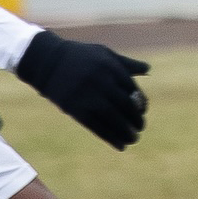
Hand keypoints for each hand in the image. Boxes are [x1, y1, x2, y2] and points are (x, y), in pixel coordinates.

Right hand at [16, 30, 149, 149]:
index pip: (132, 90)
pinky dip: (111, 138)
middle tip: (141, 127)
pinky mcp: (76, 109)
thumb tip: (148, 69)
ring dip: (126, 132)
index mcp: (110, 68)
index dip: (140, 103)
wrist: (49, 62)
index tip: (142, 110)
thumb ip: (126, 64)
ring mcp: (88, 97)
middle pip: (125, 106)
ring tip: (134, 139)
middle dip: (136, 119)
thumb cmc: (81, 57)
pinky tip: (120, 145)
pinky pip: (97, 127)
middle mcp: (101, 82)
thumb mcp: (104, 54)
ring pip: (113, 119)